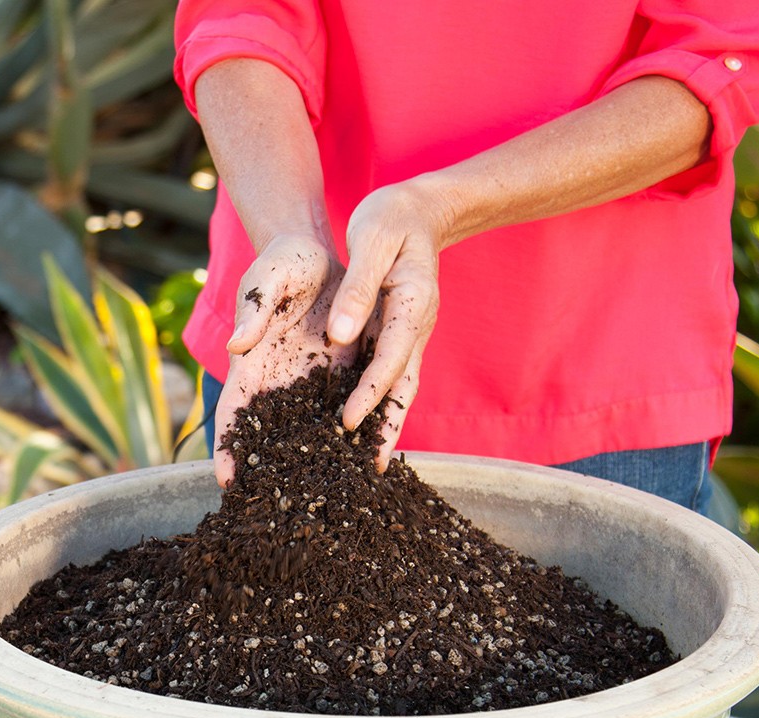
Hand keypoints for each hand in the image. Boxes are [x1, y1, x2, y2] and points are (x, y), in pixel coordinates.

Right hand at [213, 234, 353, 486]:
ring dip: (319, 462)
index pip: (235, 413)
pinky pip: (352, 409)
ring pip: (314, 430)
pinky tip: (368, 462)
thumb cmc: (284, 263)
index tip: (226, 481)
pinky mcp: (345, 376)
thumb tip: (237, 346)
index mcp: (253, 365)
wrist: (324, 254)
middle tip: (276, 510)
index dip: (228, 446)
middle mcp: (281, 384)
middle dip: (273, 470)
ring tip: (329, 498)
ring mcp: (314, 383)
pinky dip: (357, 435)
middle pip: (272, 435)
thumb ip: (254, 311)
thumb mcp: (267, 278)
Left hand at [326, 180, 445, 470]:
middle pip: (403, 384)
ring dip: (385, 422)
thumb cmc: (392, 217)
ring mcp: (411, 333)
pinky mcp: (399, 335)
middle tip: (370, 467)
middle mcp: (416, 325)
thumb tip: (339, 334)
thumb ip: (358, 287)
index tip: (348, 419)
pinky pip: (390, 375)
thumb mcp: (372, 239)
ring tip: (369, 462)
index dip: (370, 391)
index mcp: (413, 302)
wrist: (419, 209)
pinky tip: (361, 426)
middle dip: (386, 426)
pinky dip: (378, 402)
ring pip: (399, 386)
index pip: (392, 356)